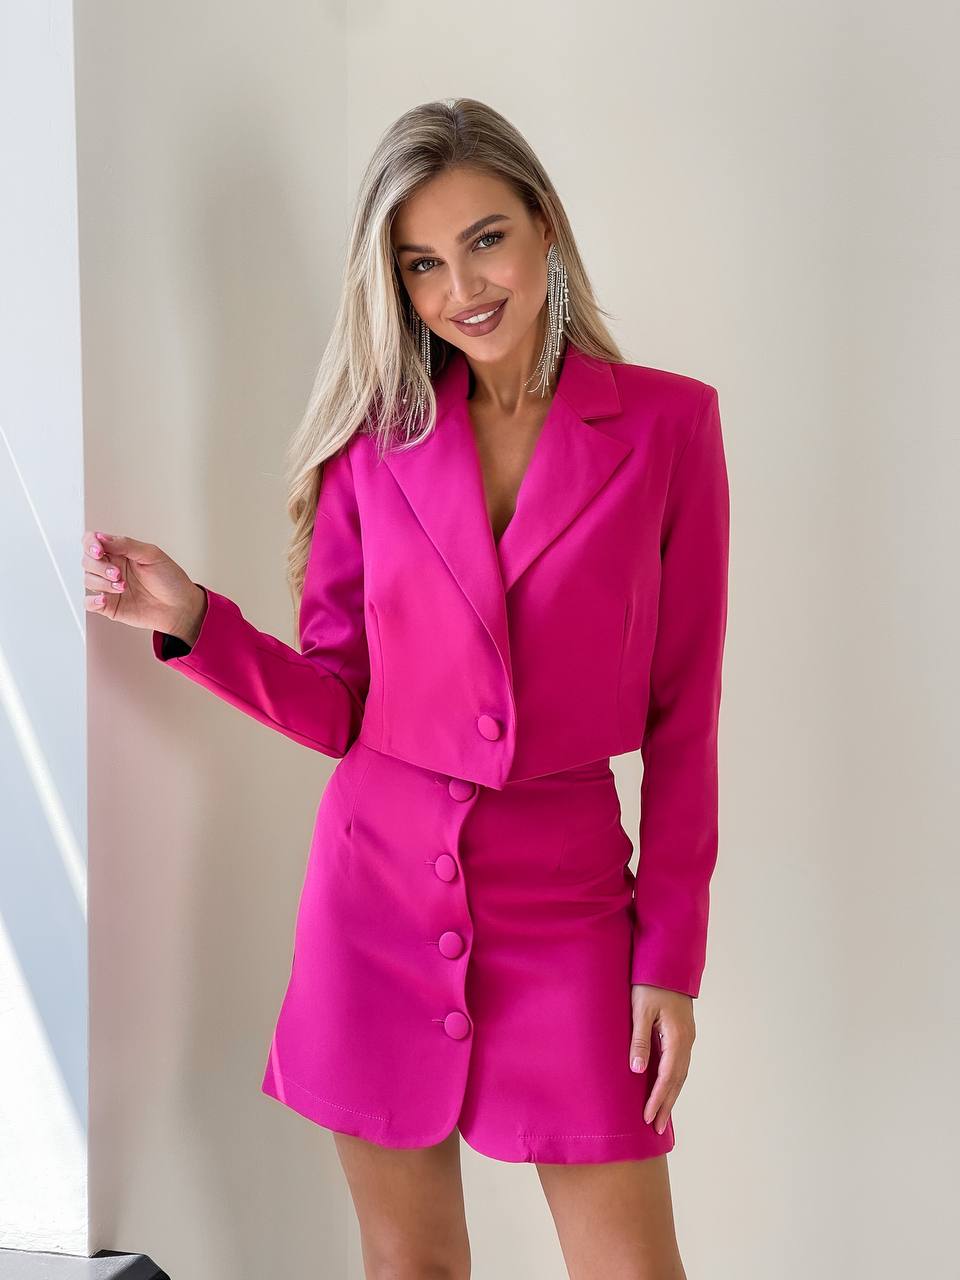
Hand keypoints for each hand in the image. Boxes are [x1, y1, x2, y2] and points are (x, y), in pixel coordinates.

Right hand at [80, 529, 206, 643]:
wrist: (180, 606)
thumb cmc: (170, 579)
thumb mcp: (152, 555)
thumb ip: (126, 545)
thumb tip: (101, 537)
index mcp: (120, 552)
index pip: (92, 541)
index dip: (90, 544)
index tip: (99, 550)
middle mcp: (111, 568)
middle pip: (87, 561)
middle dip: (100, 566)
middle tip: (118, 574)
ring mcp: (109, 587)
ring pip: (88, 580)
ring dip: (102, 583)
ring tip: (122, 587)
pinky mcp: (110, 606)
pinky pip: (89, 603)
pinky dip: (92, 601)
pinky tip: (104, 600)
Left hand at [629, 983, 695, 1134]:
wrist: (668, 962)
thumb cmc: (650, 983)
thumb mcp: (640, 1010)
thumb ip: (640, 1040)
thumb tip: (638, 1071)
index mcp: (677, 1037)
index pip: (668, 1076)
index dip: (658, 1099)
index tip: (648, 1118)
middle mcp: (686, 1041)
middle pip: (677, 1080)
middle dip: (666, 1104)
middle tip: (656, 1128)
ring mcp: (687, 1037)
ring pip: (680, 1073)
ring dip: (670, 1095)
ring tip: (661, 1116)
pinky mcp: (683, 1033)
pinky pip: (679, 1063)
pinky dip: (673, 1081)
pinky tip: (666, 1088)